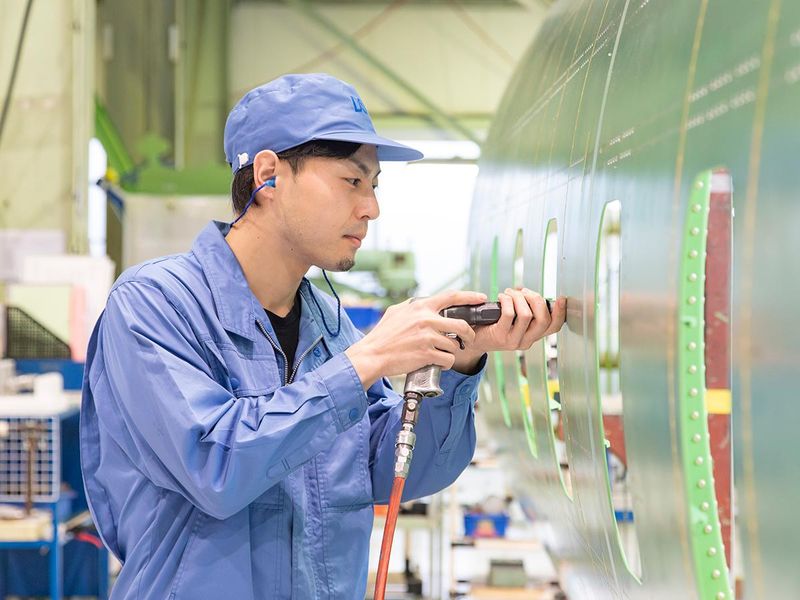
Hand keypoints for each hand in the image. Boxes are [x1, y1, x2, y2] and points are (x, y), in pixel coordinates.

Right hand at [345, 290, 487, 387]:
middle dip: (469, 335)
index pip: (451, 297)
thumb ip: (412, 306)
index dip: (470, 297)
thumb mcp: (396, 312)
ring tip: (442, 354)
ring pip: (454, 345)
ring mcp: (427, 337)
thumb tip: (425, 303)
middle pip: (461, 325)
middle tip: (468, 340)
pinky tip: (437, 363)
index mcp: (421, 307)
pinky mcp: (426, 354)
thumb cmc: (383, 335)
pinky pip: (447, 359)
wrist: (373, 355)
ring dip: (451, 351)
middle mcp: (426, 320)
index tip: (481, 298)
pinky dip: (445, 363)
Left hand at [453, 288, 566, 368]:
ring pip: (527, 315)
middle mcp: (526, 341)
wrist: (471, 340)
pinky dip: (507, 300)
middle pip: (543, 319)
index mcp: (532, 335)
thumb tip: (529, 294)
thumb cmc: (492, 324)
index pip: (554, 327)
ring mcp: (514, 341)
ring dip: (519, 298)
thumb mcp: (512, 320)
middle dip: (536, 299)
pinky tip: (501, 298)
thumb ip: (524, 310)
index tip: (561, 298)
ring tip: (509, 294)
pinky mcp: (500, 337)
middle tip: (524, 292)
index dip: (560, 313)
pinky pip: (509, 314)